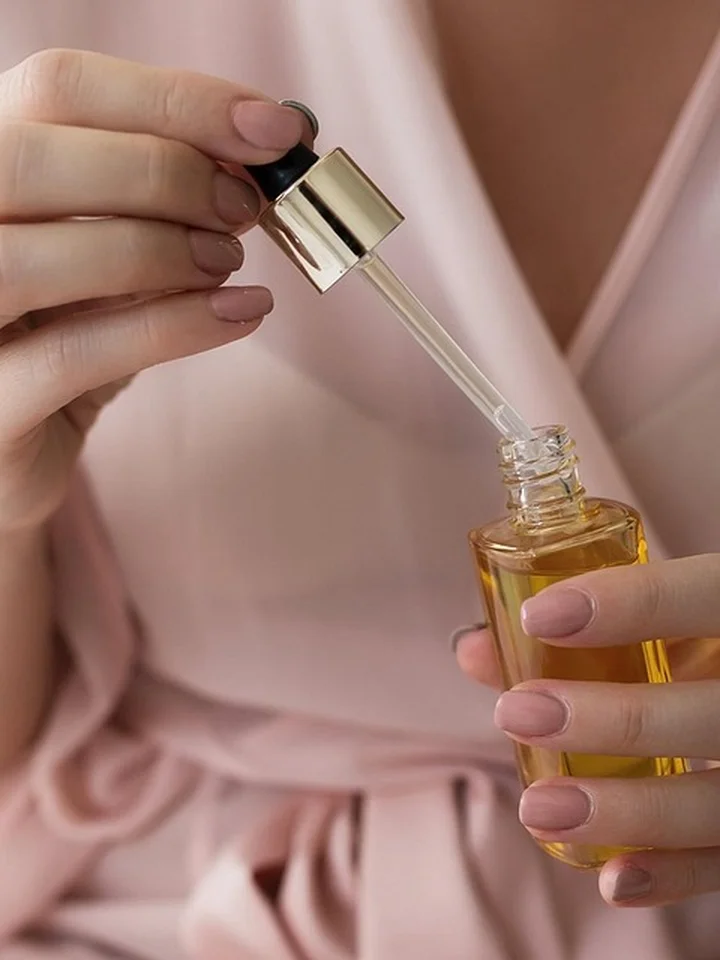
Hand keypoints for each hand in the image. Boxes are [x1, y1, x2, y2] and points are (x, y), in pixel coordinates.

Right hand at [0, 50, 309, 531]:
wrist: (18, 446)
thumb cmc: (64, 334)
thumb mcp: (111, 253)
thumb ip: (162, 203)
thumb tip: (256, 159)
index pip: (59, 88)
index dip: (177, 100)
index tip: (274, 131)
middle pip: (35, 158)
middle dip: (165, 172)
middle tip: (245, 206)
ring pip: (40, 257)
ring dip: (161, 250)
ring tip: (229, 264)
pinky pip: (76, 354)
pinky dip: (174, 328)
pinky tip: (242, 314)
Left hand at [455, 554, 719, 906]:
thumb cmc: (699, 650)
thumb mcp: (663, 626)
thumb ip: (581, 631)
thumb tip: (476, 652)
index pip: (706, 597)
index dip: (631, 604)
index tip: (538, 616)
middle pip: (710, 714)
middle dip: (611, 720)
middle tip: (516, 713)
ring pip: (719, 802)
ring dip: (627, 811)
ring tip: (538, 808)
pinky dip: (674, 876)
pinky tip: (612, 879)